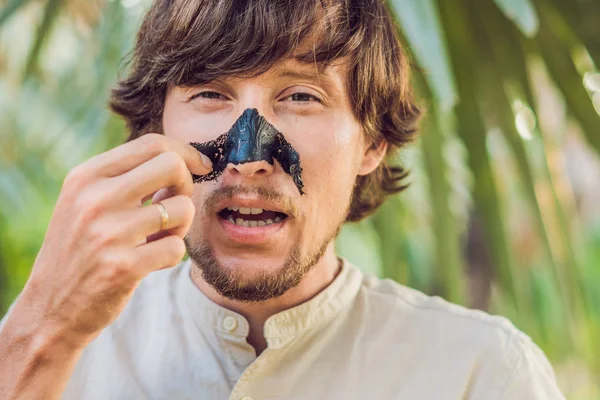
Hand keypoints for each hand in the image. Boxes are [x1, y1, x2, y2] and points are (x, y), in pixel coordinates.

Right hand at [15, 133, 211, 347]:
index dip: (186, 153)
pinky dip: (173, 255)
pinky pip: (177, 247)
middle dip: (186, 185)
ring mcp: (108, 233)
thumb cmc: (80, 249)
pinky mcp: (122, 267)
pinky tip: (151, 261)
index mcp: (86, 176)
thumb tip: (183, 159)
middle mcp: (94, 199)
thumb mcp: (86, 202)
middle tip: (175, 205)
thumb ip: (126, 177)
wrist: (50, 307)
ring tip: (159, 238)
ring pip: (183, 208)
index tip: (199, 167)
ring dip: (181, 226)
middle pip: (173, 166)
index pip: (152, 144)